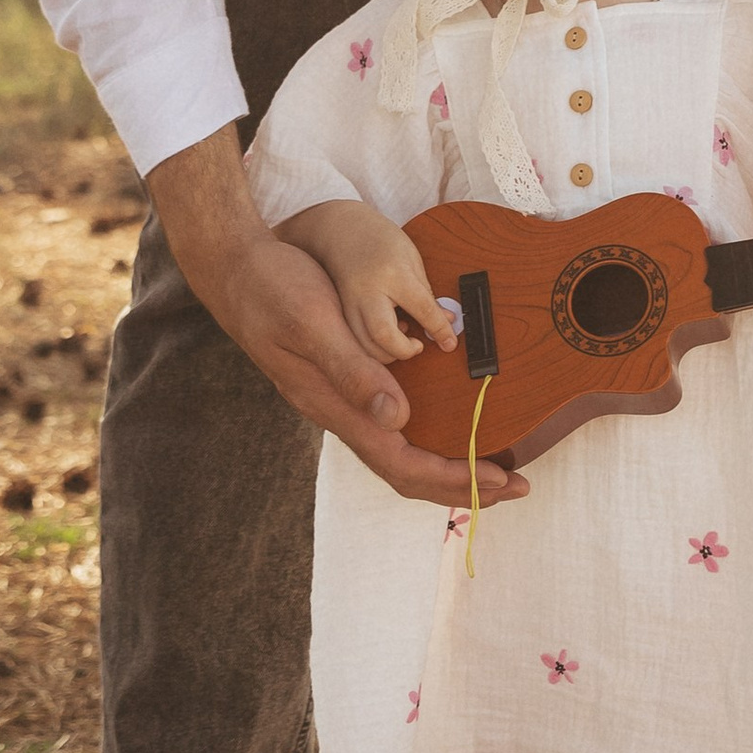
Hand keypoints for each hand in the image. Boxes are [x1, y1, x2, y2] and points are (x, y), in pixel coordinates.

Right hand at [148, 129, 526, 510]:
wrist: (235, 267)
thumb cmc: (273, 289)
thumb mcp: (313, 323)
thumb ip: (353, 371)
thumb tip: (397, 419)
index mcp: (335, 405)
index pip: (402, 464)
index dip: (454, 480)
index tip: (501, 482)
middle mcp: (340, 411)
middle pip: (406, 469)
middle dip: (462, 484)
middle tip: (517, 484)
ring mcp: (341, 397)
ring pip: (398, 450)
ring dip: (446, 464)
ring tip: (490, 466)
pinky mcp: (344, 378)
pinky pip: (390, 422)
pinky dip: (425, 435)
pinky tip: (445, 423)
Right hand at [275, 199, 460, 365]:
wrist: (338, 229)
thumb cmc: (379, 239)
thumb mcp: (411, 258)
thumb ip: (427, 293)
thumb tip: (447, 321)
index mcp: (393, 273)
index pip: (422, 309)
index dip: (440, 330)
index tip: (450, 343)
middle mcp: (368, 292)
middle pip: (384, 336)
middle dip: (405, 351)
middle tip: (419, 344)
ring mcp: (349, 304)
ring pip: (365, 346)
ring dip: (388, 353)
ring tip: (402, 337)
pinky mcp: (339, 313)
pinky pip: (355, 341)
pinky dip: (372, 347)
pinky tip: (384, 333)